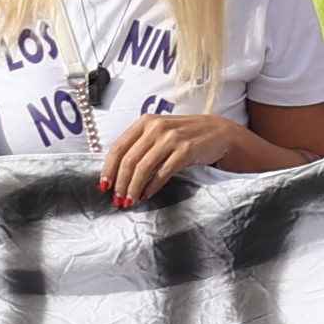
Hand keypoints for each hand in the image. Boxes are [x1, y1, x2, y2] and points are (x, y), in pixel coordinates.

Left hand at [102, 109, 247, 205]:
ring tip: (130, 201)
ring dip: (134, 188)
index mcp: (145, 121)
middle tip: (118, 199)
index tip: (104, 186)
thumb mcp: (160, 133)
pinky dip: (152, 187)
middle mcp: (157, 127)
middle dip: (120, 183)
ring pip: (144, 168)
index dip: (108, 169)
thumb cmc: (186, 136)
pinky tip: (147, 195)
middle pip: (129, 160)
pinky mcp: (186, 150)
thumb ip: (141, 145)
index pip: (118, 147)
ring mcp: (172, 138)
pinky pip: (163, 173)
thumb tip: (117, 172)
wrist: (219, 133)